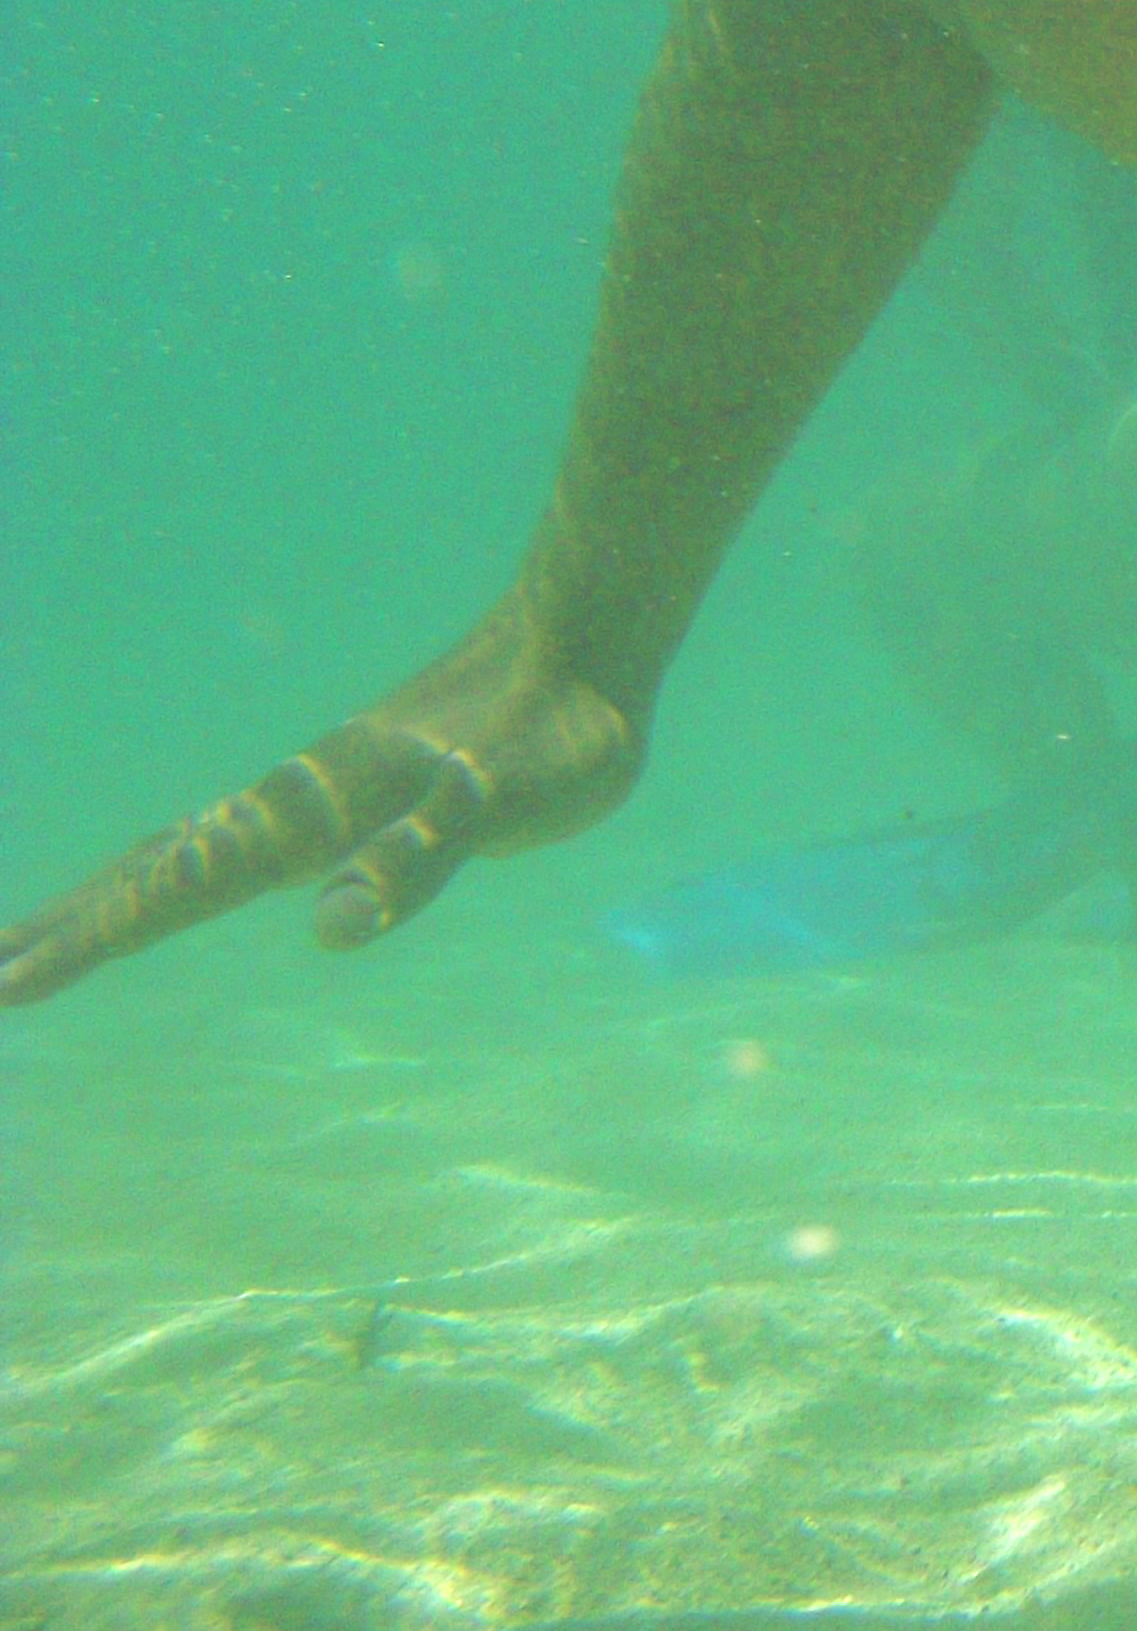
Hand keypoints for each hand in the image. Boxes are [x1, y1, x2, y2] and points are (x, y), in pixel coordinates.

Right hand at [0, 603, 643, 1006]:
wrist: (584, 645)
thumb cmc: (552, 731)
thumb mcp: (496, 805)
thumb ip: (417, 857)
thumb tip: (331, 926)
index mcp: (310, 809)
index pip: (180, 886)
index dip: (95, 937)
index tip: (7, 984)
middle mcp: (295, 802)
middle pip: (154, 871)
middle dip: (69, 926)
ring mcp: (316, 796)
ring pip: (183, 852)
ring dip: (108, 900)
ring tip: (34, 942)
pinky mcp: (352, 793)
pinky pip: (236, 838)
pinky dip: (177, 869)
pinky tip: (174, 878)